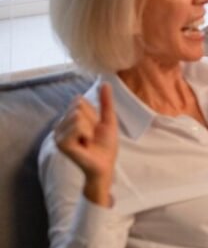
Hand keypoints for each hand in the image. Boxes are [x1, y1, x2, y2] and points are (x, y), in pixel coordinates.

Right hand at [54, 83, 118, 205]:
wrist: (105, 164)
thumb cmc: (105, 145)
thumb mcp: (108, 120)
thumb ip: (106, 102)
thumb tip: (106, 82)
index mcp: (68, 118)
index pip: (79, 101)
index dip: (93, 114)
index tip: (94, 128)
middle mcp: (60, 125)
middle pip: (78, 107)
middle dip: (92, 121)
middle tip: (92, 136)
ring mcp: (58, 134)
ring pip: (78, 115)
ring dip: (90, 129)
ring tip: (88, 141)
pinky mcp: (61, 143)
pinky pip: (77, 126)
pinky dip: (86, 134)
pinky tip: (84, 145)